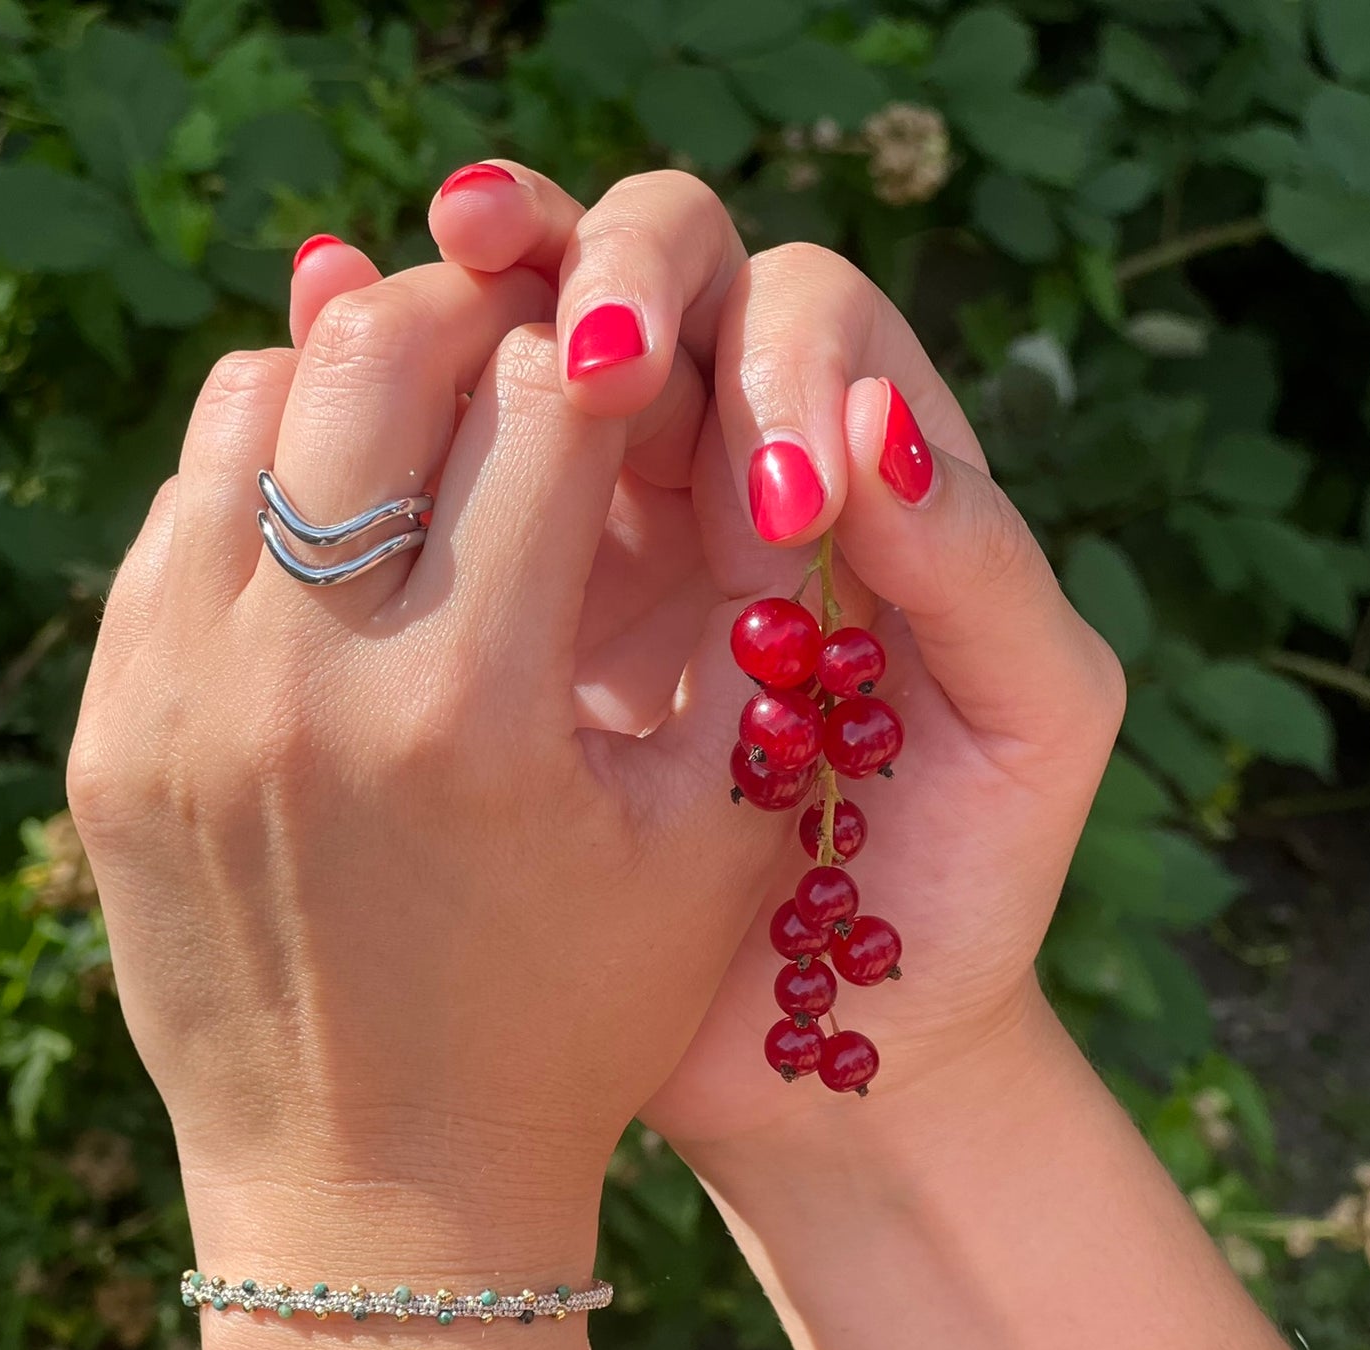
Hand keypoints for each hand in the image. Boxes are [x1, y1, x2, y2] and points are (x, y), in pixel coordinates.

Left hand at [67, 251, 800, 1271]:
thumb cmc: (574, 1025)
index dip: (615, 348)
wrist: (379, 1189)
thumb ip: (759, 658)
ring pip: (254, 409)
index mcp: (481, 714)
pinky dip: (262, 480)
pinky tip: (334, 528)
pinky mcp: (115, 736)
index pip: (554, 402)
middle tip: (527, 337)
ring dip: (354, 379)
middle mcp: (309, 688)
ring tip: (427, 422)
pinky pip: (177, 522)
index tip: (636, 356)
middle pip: (383, 356)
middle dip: (478, 314)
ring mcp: (183, 705)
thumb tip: (768, 473)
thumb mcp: (714, 856)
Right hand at [321, 165, 1126, 1156]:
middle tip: (579, 353)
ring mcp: (617, 551)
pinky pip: (460, 496)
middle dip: (610, 273)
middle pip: (665, 292)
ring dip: (483, 313)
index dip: (776, 362)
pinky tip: (337, 384)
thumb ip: (985, 572)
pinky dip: (406, 428)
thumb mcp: (1032, 728)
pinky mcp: (521, 634)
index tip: (778, 509)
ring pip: (541, 369)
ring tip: (418, 288)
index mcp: (871, 479)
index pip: (805, 315)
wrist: (840, 1055)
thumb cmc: (959, 895)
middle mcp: (736, 481)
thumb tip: (872, 431)